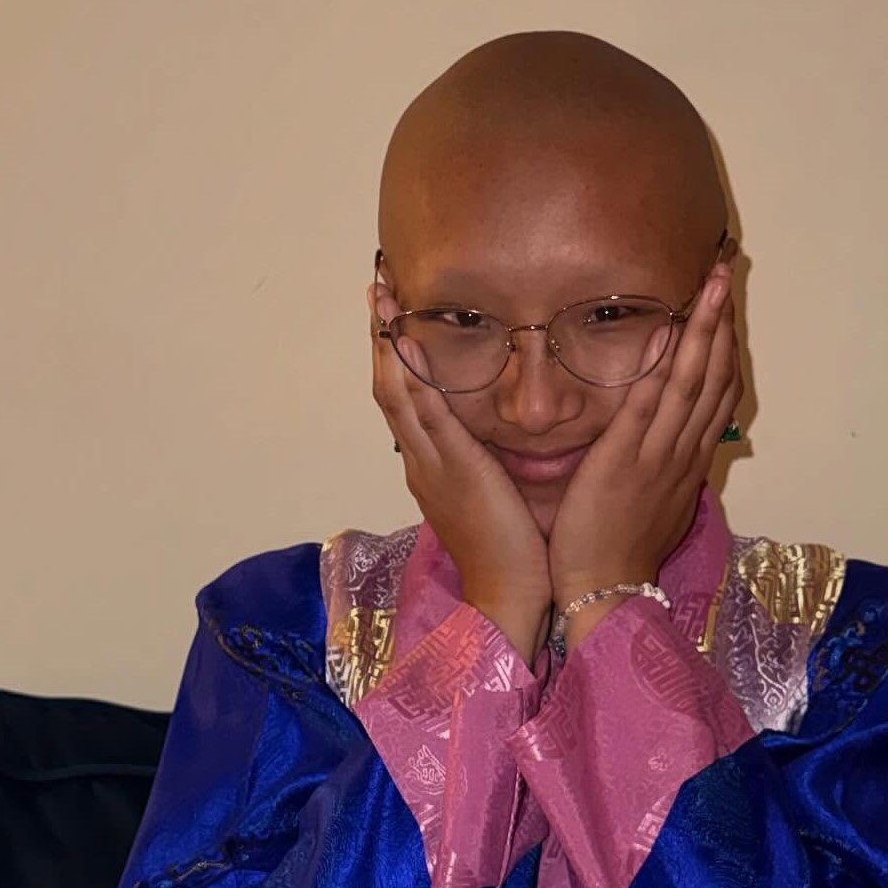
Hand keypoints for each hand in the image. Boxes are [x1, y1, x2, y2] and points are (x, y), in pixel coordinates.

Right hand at [370, 281, 551, 661]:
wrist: (507, 599)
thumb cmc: (511, 556)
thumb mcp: (491, 499)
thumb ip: (486, 465)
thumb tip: (498, 438)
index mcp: (430, 469)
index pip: (405, 400)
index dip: (395, 356)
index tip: (392, 314)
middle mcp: (421, 462)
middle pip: (388, 387)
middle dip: (380, 335)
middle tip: (375, 287)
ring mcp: (430, 465)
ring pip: (396, 392)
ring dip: (386, 341)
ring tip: (380, 296)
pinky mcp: (451, 469)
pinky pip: (424, 412)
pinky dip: (411, 374)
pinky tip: (404, 340)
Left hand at [547, 252, 740, 647]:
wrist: (604, 593)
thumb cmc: (614, 554)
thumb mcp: (652, 508)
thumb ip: (659, 470)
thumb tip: (662, 445)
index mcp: (687, 464)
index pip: (716, 395)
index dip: (723, 349)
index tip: (725, 308)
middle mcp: (682, 453)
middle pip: (713, 377)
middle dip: (721, 323)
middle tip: (724, 272)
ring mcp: (657, 456)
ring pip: (691, 382)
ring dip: (703, 329)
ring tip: (712, 284)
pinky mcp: (624, 461)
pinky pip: (649, 405)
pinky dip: (662, 364)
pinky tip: (668, 328)